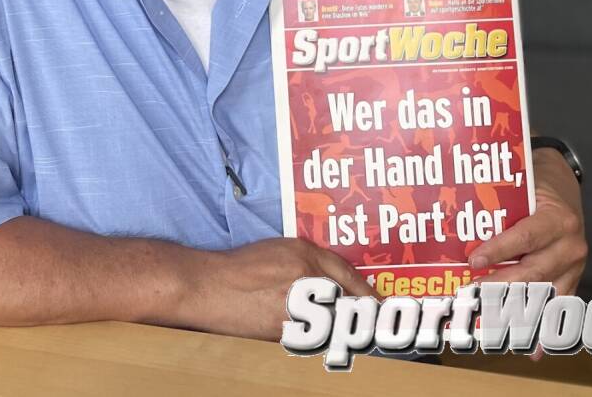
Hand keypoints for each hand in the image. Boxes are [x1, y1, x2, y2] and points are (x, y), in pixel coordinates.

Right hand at [184, 237, 374, 340]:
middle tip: (372, 328)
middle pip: (347, 306)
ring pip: (331, 327)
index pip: (349, 277)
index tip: (381, 306)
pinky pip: (310, 339)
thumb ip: (313, 263)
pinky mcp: (283, 334)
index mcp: (306, 256)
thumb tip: (341, 285)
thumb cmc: (244, 266)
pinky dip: (316, 341)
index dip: (368, 294)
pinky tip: (312, 338)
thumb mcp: (283, 250)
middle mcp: (305, 281)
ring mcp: (294, 310)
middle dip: (359, 319)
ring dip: (338, 332)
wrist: (210, 287)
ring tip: (341, 336)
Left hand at [469, 148, 586, 357]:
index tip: (473, 260)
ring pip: (542, 293)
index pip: (525, 238)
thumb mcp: (523, 183)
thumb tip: (462, 219)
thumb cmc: (539, 181)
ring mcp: (574, 266)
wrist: (567, 182)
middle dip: (499, 285)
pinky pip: (558, 305)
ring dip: (515, 309)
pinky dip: (544, 326)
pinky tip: (531, 348)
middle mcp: (571, 246)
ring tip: (488, 321)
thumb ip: (502, 203)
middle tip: (470, 294)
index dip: (499, 250)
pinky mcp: (573, 278)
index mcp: (558, 219)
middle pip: (532, 271)